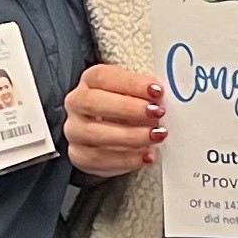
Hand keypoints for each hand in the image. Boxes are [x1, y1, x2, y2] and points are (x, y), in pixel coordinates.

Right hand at [63, 61, 164, 181]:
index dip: (131, 83)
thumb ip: (144, 92)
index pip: (103, 77)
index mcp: (90, 81)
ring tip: (156, 135)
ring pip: (96, 133)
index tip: (157, 90)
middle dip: (129, 108)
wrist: (108, 139)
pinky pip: (100, 159)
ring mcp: (74, 131)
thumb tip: (163, 97)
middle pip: (94, 102)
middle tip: (157, 112)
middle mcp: (76, 104)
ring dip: (131, 135)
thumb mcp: (133, 94)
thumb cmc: (124, 109)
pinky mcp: (79, 156)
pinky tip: (147, 155)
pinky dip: (127, 159)